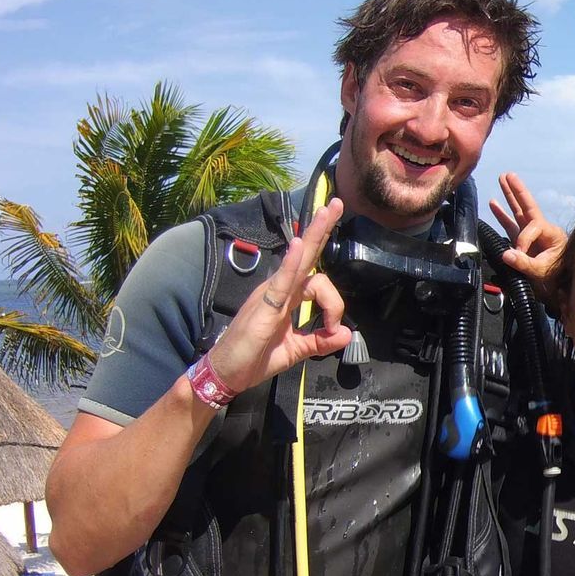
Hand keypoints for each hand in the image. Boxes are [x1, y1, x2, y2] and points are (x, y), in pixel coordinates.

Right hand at [203, 197, 351, 395]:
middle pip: (305, 253)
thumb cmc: (255, 358)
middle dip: (322, 228)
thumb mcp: (295, 351)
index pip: (316, 279)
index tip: (335, 329)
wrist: (228, 372)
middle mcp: (279, 288)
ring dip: (316, 235)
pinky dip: (290, 263)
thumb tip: (346, 334)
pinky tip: (298, 244)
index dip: (335, 303)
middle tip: (336, 203)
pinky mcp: (264, 304)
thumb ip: (320, 342)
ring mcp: (270, 293)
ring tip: (330, 211)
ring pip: (298, 260)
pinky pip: (281, 280)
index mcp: (287, 297)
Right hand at [488, 171, 565, 289]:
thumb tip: (505, 254)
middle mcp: (541, 230)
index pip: (531, 227)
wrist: (562, 287)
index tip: (518, 253)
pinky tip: (493, 203)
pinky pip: (511, 225)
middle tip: (508, 175)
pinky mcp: (524, 242)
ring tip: (501, 178)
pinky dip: (502, 215)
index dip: (522, 239)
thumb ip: (525, 263)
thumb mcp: (543, 271)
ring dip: (509, 196)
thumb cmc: (558, 277)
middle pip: (527, 206)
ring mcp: (532, 235)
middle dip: (517, 191)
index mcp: (550, 232)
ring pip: (518, 212)